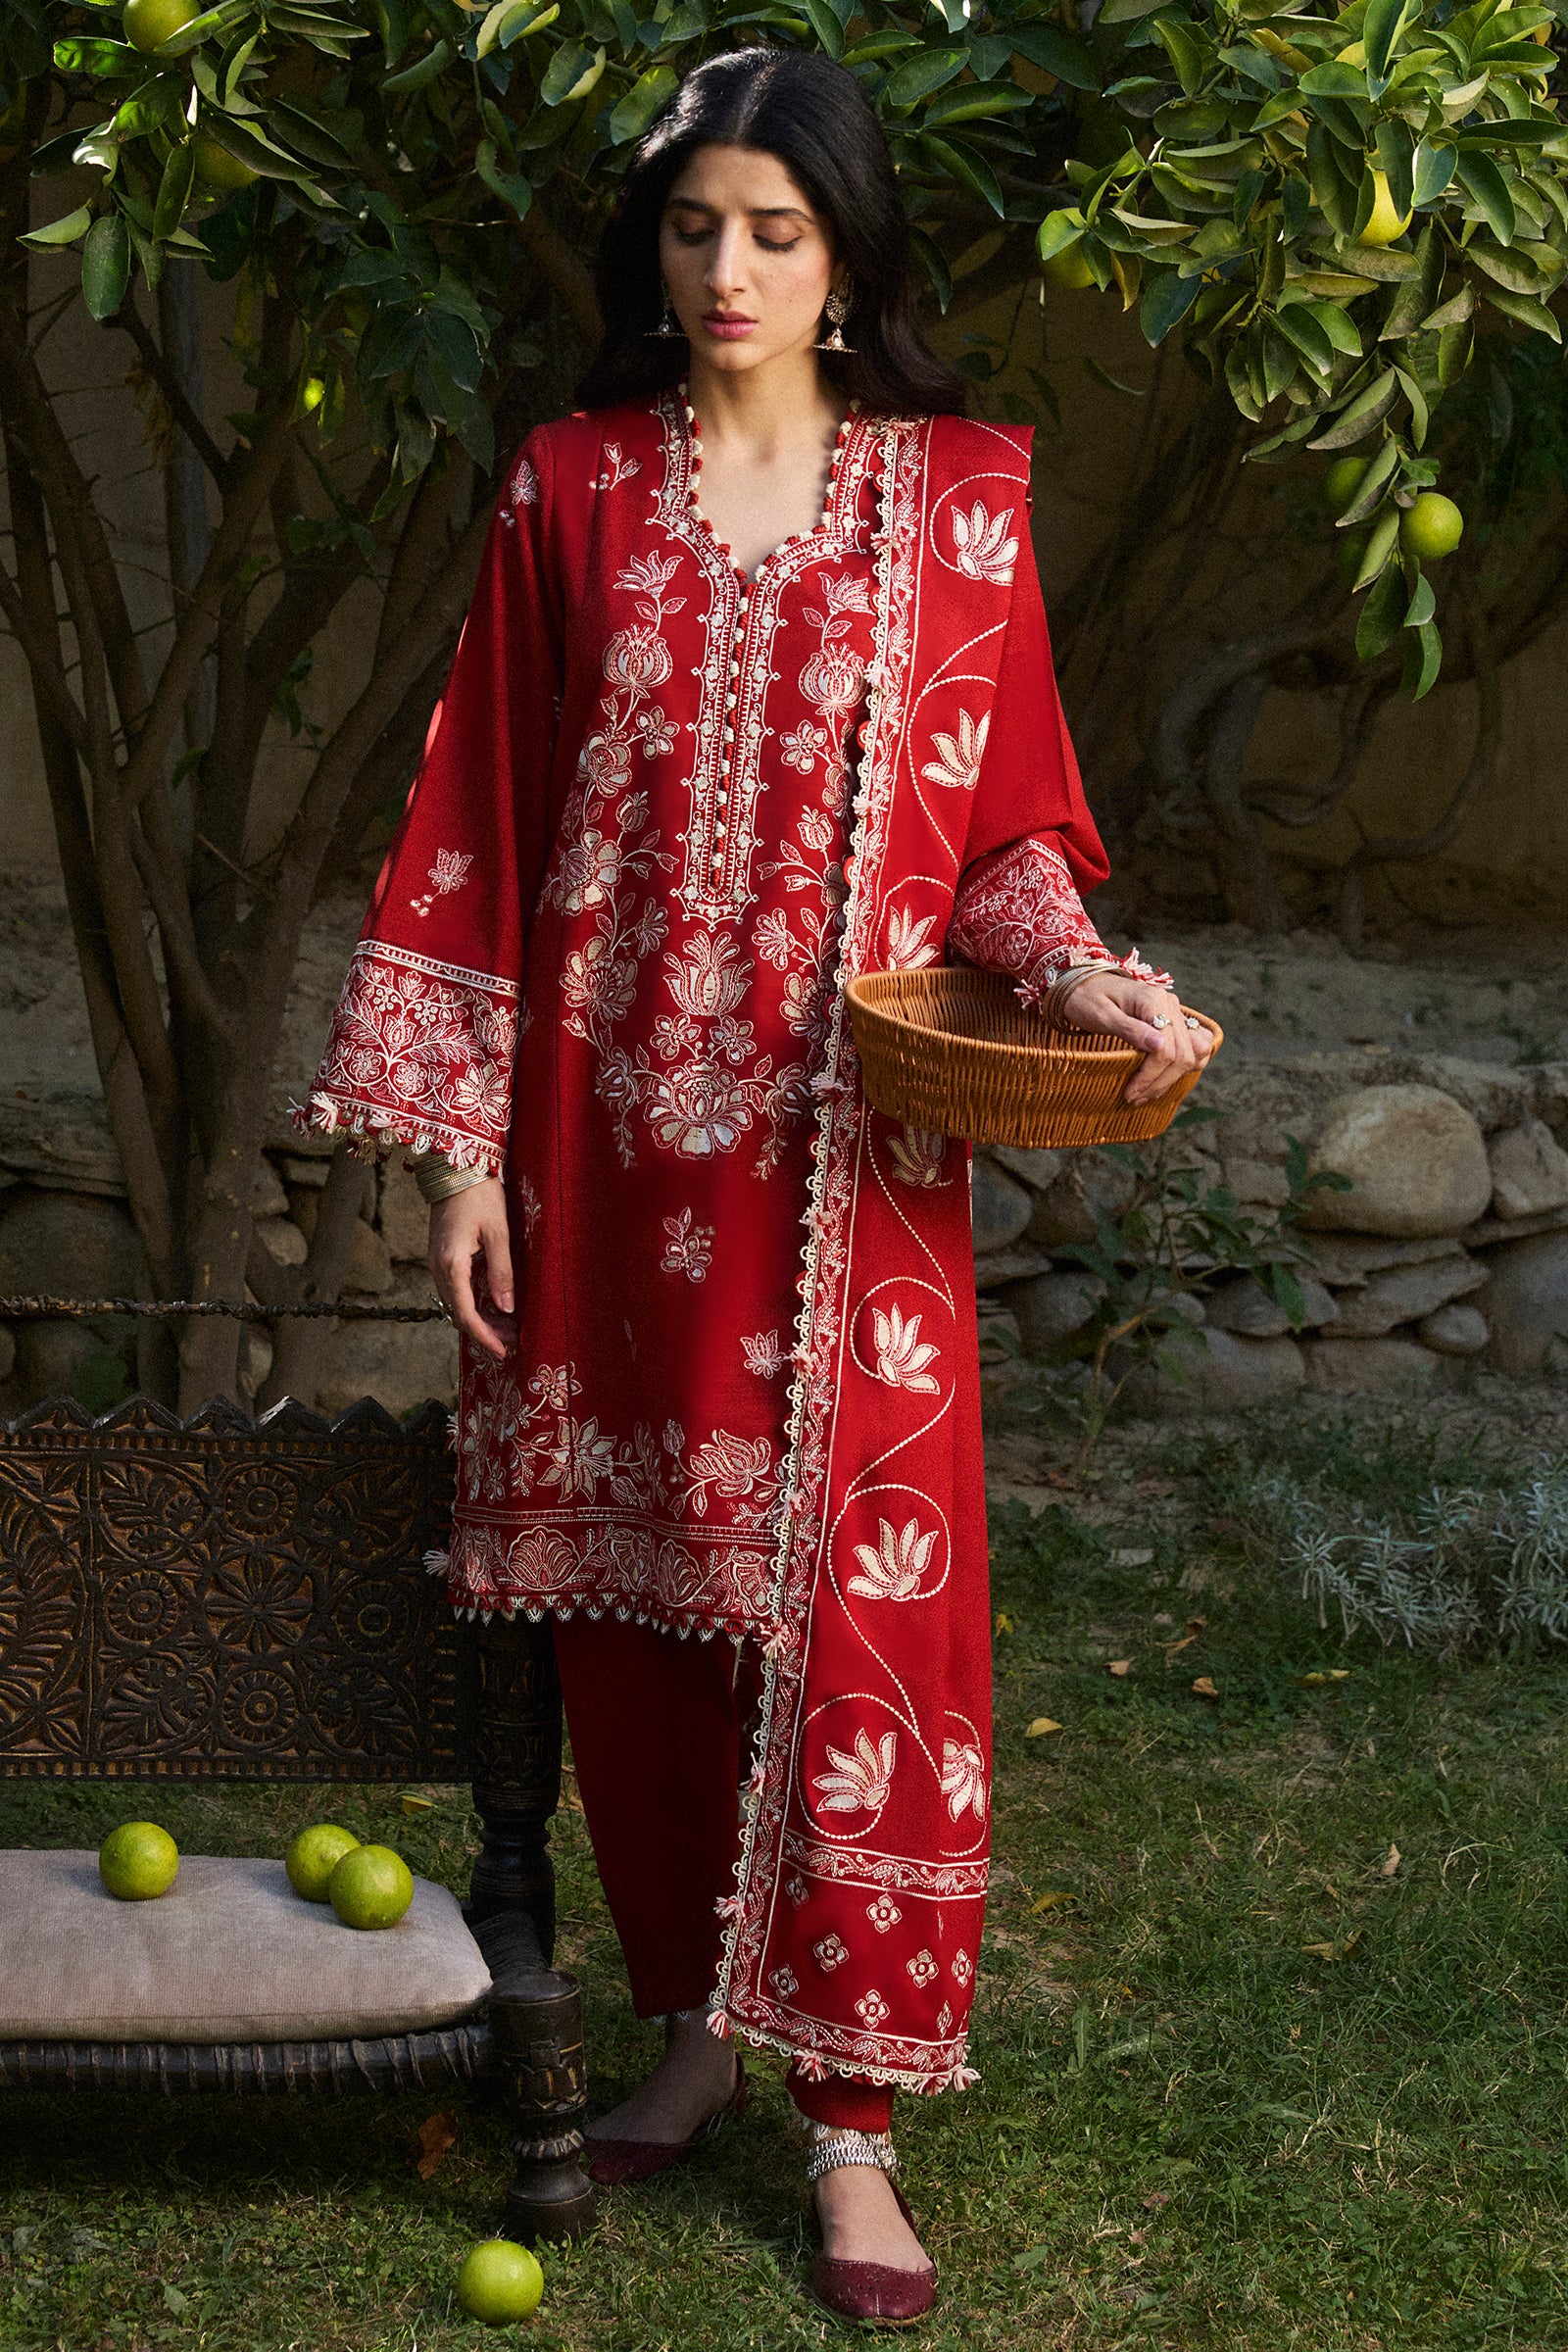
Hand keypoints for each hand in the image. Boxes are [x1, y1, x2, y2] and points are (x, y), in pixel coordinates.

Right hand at [428, 1178, 516, 1358]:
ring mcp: (436, 1262)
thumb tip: (507, 1309)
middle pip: (458, 1313)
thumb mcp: (498, 1233)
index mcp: (451, 1265)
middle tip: (513, 1339)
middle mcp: (438, 1267)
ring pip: (456, 1302)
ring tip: (508, 1325)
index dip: (484, 1337)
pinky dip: (472, 1301)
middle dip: (485, 1331)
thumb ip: (502, 1272)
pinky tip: (492, 1304)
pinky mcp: (441, 1255)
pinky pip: (455, 1288)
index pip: (466, 1314)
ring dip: (480, 1317)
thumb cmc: (480, 1195)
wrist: (455, 1166)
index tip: (503, 1351)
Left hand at [1058, 971, 1214, 1105]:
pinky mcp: (1173, 1020)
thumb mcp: (1100, 1015)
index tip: (1130, 1093)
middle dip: (1159, 1082)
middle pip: (1182, 1054)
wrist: (1083, 984)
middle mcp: (1170, 1004)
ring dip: (1174, 1077)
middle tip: (1134, 1098)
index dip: (1150, 1075)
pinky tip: (1163, 1077)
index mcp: (1153, 1000)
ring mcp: (1175, 1012)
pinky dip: (1184, 1065)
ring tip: (1148, 1092)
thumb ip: (1129, 1029)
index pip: (1166, 1048)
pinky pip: (1195, 1045)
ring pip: (1195, 1052)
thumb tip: (1159, 1047)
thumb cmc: (1086, 999)